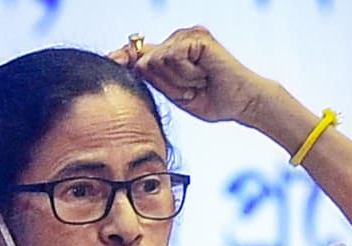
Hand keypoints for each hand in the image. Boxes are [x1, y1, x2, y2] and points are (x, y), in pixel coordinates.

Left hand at [109, 26, 269, 122]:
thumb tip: (131, 63)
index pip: (140, 52)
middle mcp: (179, 39)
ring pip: (157, 60)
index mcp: (172, 52)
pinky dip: (185, 73)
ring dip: (177, 80)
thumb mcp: (176, 92)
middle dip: (165, 83)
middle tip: (192, 89)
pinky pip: (172, 57)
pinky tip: (203, 75)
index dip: (123, 58)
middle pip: (145, 61)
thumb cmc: (213, 101)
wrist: (242, 103)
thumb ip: (155, 78)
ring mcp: (188, 35)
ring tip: (199, 82)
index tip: (108, 62)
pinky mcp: (196, 37)